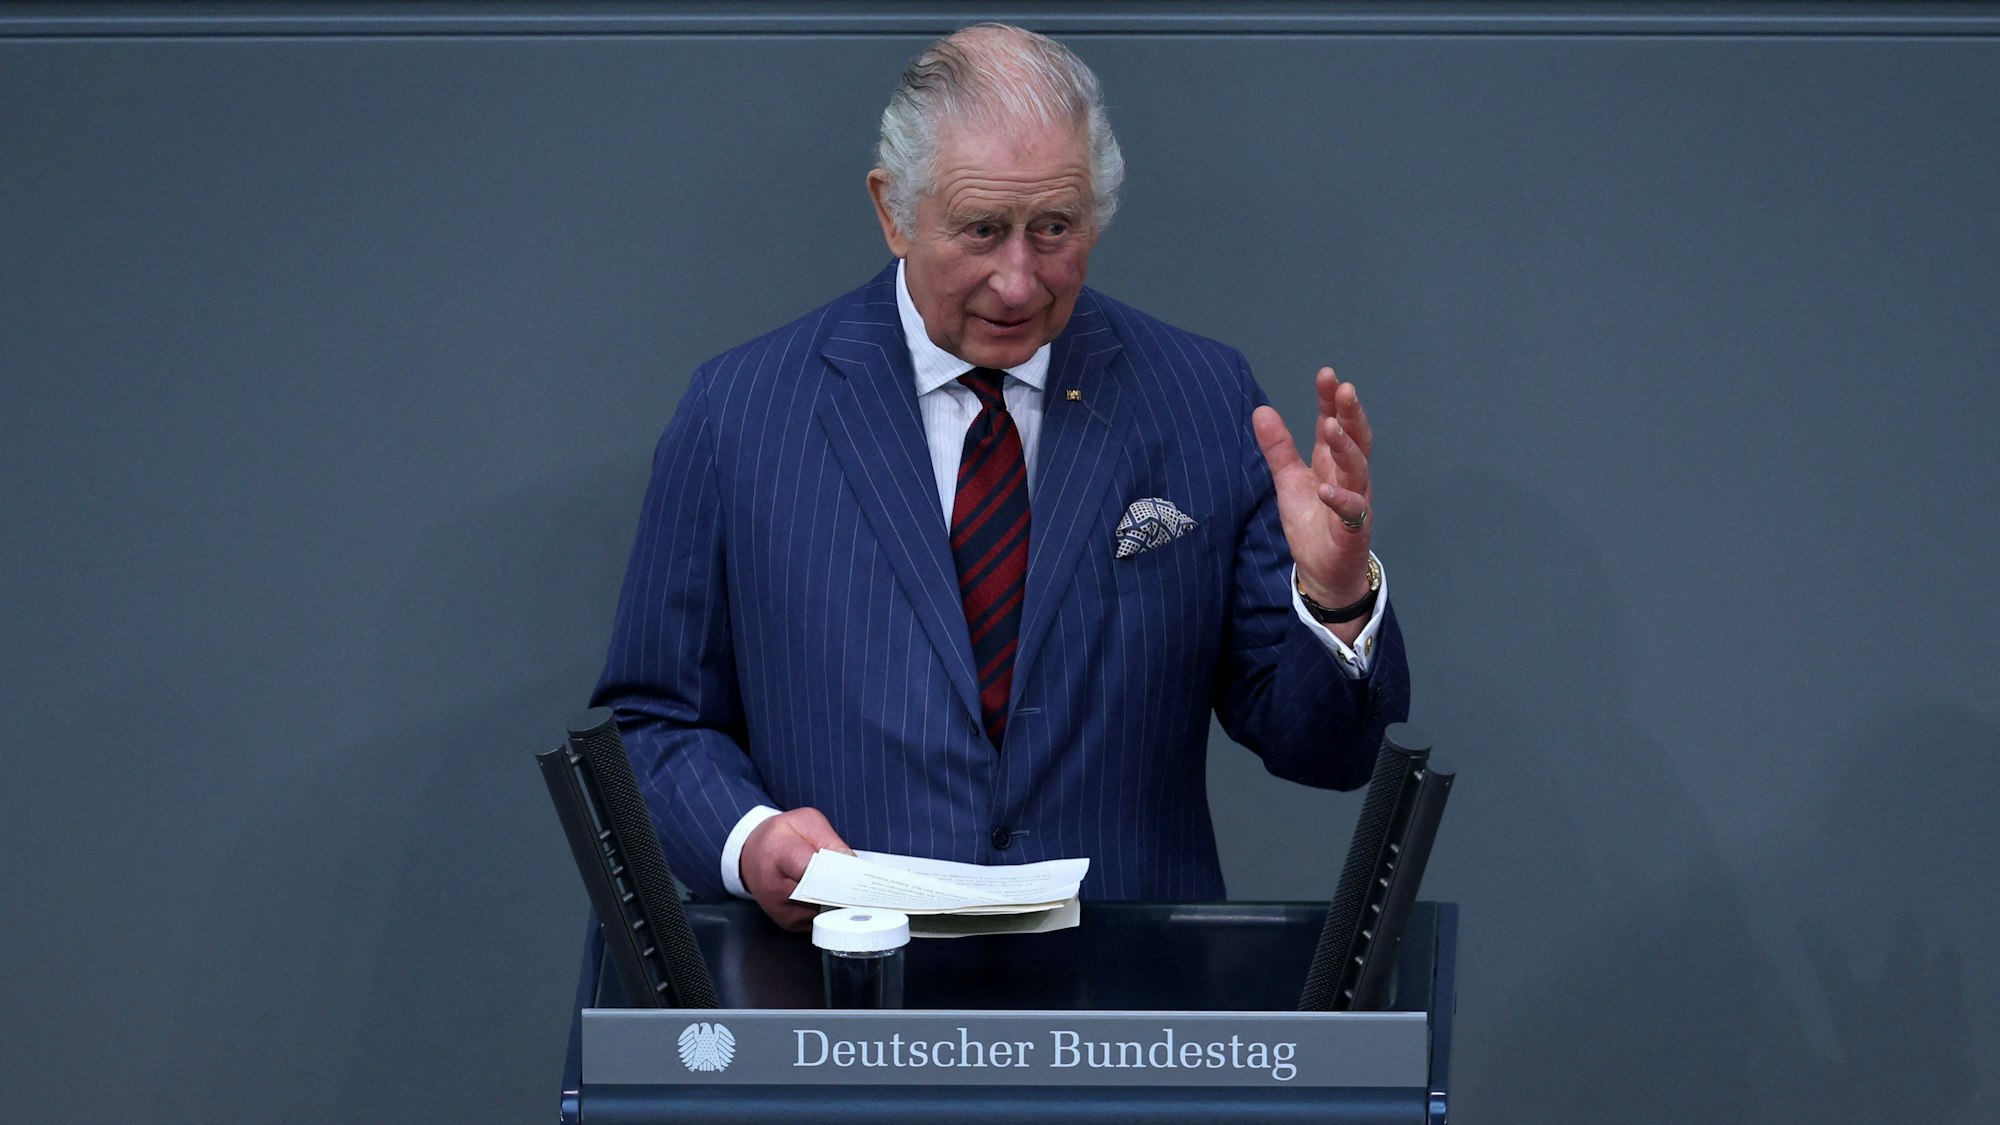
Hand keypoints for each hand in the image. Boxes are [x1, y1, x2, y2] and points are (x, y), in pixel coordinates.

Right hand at [739, 806, 851, 931]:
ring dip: (840, 901)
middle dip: (845, 889)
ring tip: (843, 884)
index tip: (859, 872)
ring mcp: (783, 911)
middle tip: (862, 881)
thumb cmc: (780, 836)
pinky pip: (820, 919)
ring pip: (826, 911)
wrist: (752, 856)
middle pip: (823, 896)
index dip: (838, 872)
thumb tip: (850, 863)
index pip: (813, 870)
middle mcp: (777, 889)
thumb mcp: (804, 821)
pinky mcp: (790, 924)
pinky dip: (830, 909)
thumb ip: (828, 840)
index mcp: (781, 856)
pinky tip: (830, 894)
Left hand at [1252, 366, 1374, 637]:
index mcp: (1333, 463)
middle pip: (1356, 439)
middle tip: (1344, 389)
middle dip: (1350, 413)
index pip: (1335, 424)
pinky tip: (1325, 489)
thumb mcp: (1289, 481)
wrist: (1324, 572)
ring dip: (1345, 448)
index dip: (1332, 401)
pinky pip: (1351, 511)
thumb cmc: (1312, 523)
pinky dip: (1339, 500)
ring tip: (1331, 427)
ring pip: (1357, 469)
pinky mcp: (1352, 530)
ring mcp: (1355, 502)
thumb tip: (1261, 410)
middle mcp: (1350, 477)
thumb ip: (1278, 448)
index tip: (1327, 375)